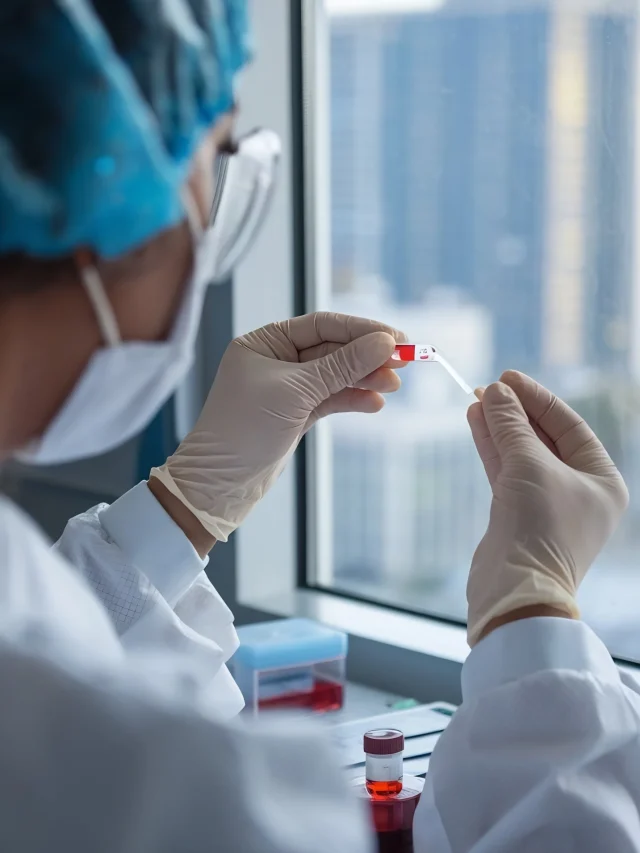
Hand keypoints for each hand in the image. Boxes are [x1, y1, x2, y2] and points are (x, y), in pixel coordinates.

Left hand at [150, 312, 405, 545]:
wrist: (220, 483)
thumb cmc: (244, 429)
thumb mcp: (296, 392)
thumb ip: (342, 366)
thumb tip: (384, 342)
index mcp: (265, 342)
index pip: (322, 325)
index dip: (362, 329)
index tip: (396, 338)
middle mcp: (275, 360)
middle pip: (333, 349)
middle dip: (367, 356)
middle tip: (404, 362)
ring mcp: (287, 388)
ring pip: (335, 376)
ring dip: (365, 378)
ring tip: (393, 386)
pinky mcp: (296, 414)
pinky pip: (331, 399)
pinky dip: (353, 400)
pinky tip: (375, 403)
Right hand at [466, 371, 627, 646]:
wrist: (516, 590)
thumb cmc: (539, 527)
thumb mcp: (529, 465)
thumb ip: (512, 425)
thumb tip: (496, 391)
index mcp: (602, 480)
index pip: (570, 426)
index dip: (538, 399)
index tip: (508, 377)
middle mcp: (579, 492)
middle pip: (545, 439)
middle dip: (516, 413)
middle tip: (489, 387)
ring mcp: (548, 505)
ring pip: (522, 455)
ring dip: (499, 428)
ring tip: (476, 400)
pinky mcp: (519, 516)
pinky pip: (507, 473)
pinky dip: (492, 448)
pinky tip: (476, 423)